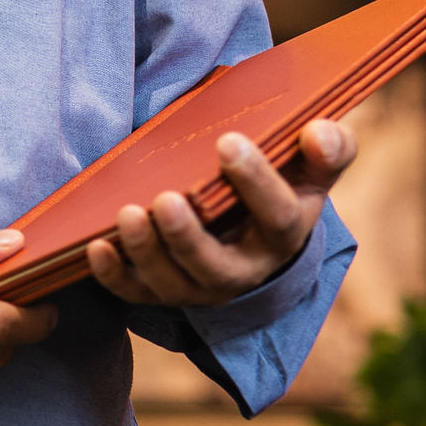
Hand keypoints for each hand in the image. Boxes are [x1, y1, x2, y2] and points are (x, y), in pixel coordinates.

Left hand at [86, 120, 355, 308]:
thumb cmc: (285, 186)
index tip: (228, 140)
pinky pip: (135, 293)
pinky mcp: (162, 292)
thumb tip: (318, 132)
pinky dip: (113, 275)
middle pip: (216, 266)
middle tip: (166, 198)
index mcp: (284, 235)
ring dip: (147, 252)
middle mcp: (243, 270)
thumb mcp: (313, 168)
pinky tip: (97, 247)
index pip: (279, 216)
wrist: (256, 230)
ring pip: (173, 282)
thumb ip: (328, 147)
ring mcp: (200, 286)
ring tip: (128, 213)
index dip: (256, 182)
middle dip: (189, 236)